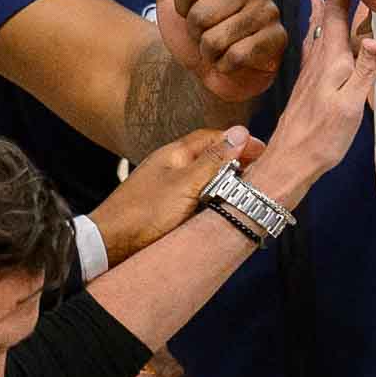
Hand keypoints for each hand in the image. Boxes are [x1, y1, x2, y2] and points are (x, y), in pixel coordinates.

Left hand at [89, 125, 265, 265]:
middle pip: (211, 158)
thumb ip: (213, 161)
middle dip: (236, 163)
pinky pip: (197, 199)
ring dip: (226, 184)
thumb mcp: (186, 185)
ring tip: (248, 193)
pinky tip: (223, 211)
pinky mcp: (167, 209)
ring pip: (205, 179)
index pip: (213, 138)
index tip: (264, 152)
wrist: (111, 244)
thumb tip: (240, 133)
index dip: (239, 142)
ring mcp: (169, 188)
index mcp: (175, 154)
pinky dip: (213, 201)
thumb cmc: (144, 212)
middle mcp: (172, 167)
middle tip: (261, 175)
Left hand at [155, 0, 285, 104]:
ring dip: (208, 50)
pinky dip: (224, 64)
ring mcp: (270, 10)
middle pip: (201, 14)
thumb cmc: (193, 28)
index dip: (181, 8)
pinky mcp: (278, 39)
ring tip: (218, 46)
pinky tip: (232, 59)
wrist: (210, 68)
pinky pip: (235, 55)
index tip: (191, 11)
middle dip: (195, 31)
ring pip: (216, 38)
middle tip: (206, 32)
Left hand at [249, 0, 375, 203]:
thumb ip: (364, 72)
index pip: (336, 18)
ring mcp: (309, 74)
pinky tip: (313, 41)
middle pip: (325, 23)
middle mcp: (317, 62)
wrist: (290, 161)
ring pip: (316, 36)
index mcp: (329, 61)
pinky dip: (316, 36)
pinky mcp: (307, 87)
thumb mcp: (350, 106)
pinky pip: (312, 51)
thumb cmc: (321, 136)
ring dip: (321, 15)